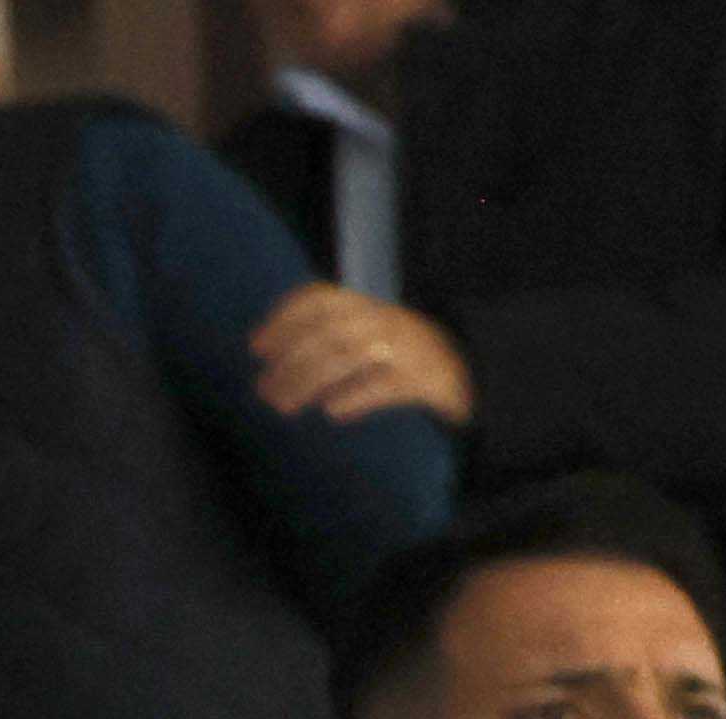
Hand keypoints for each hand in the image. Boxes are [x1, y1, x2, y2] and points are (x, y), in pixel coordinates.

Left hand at [249, 284, 472, 426]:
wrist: (469, 373)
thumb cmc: (403, 357)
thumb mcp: (368, 335)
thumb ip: (328, 338)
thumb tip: (272, 360)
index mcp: (367, 307)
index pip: (320, 299)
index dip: (284, 318)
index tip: (256, 346)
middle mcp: (385, 320)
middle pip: (329, 332)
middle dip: (291, 360)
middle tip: (263, 389)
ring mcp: (406, 348)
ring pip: (350, 356)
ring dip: (310, 381)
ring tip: (283, 405)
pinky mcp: (425, 379)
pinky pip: (386, 385)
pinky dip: (356, 396)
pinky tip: (332, 412)